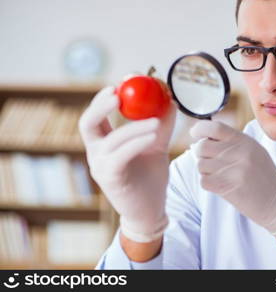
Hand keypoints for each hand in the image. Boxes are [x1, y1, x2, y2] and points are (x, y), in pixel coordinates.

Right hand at [78, 85, 176, 241]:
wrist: (151, 210)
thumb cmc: (150, 178)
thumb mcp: (156, 147)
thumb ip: (160, 126)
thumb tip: (170, 100)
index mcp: (104, 143)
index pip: (95, 116)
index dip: (104, 98)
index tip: (121, 82)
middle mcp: (97, 153)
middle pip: (88, 123)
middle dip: (101, 105)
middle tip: (118, 92)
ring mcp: (100, 166)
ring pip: (111, 139)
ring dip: (133, 126)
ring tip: (155, 121)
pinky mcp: (110, 178)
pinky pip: (121, 154)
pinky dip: (137, 142)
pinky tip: (152, 136)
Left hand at [190, 120, 275, 236]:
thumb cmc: (263, 175)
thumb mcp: (253, 150)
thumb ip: (231, 142)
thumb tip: (201, 138)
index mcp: (244, 141)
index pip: (214, 127)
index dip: (200, 129)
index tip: (195, 134)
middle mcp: (238, 153)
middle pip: (202, 146)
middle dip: (200, 153)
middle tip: (209, 159)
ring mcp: (233, 170)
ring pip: (200, 165)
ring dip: (205, 170)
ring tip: (220, 174)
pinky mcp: (227, 187)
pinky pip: (203, 181)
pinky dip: (208, 183)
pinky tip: (221, 184)